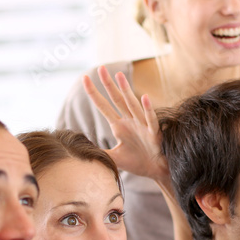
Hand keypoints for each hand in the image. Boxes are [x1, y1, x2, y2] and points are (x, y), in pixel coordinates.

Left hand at [82, 67, 167, 182]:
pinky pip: (150, 119)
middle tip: (100, 68)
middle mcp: (130, 121)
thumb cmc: (137, 162)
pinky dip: (147, 109)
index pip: (103, 106)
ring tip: (119, 76)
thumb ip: (99, 152)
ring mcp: (142, 125)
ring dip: (126, 90)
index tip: (85, 78)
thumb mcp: (113, 158)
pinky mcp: (153, 133)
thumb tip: (82, 152)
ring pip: (132, 105)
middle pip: (116, 99)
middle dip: (108, 84)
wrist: (156, 171)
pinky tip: (144, 98)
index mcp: (119, 125)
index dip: (94, 93)